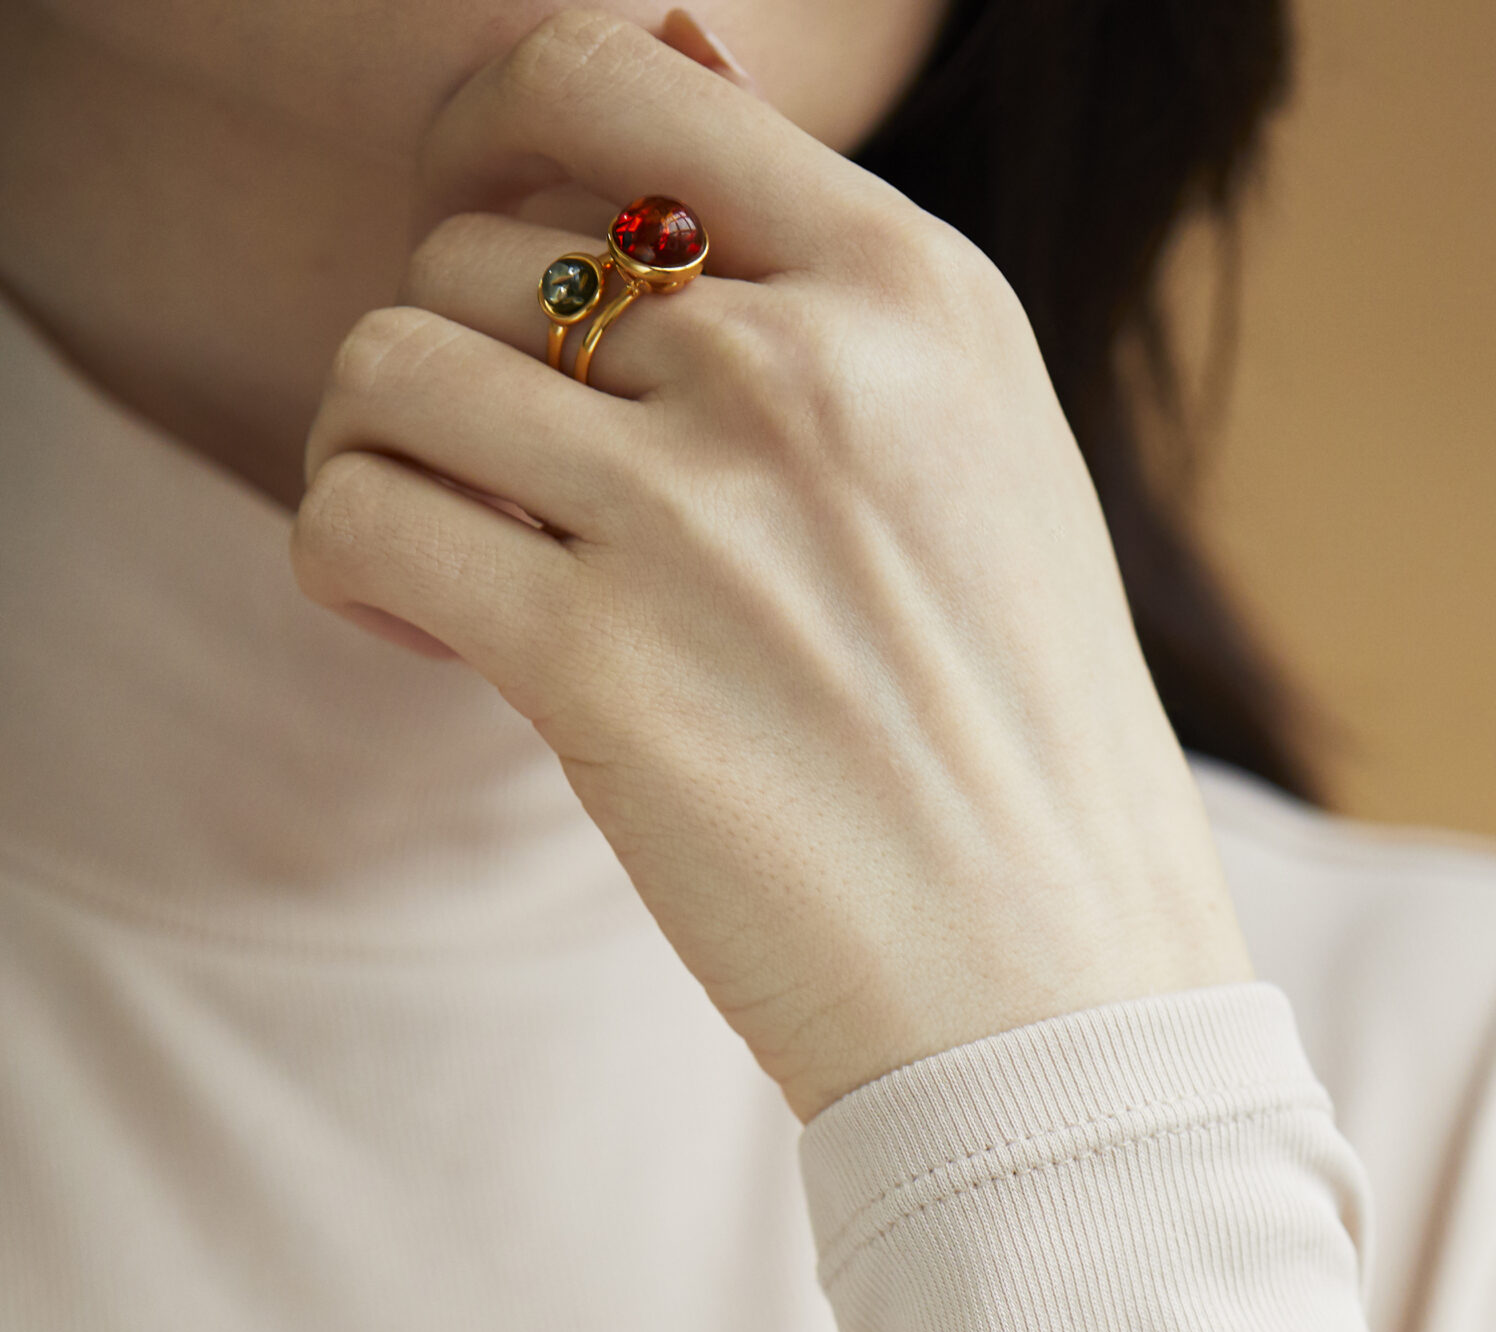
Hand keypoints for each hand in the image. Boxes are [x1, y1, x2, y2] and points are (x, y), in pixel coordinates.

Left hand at [294, 9, 1251, 1118]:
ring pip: (388, 363)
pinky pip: (356, 517)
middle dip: (466, 363)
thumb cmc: (1029, 762)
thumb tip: (673, 67)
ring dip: (387, 456)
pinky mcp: (597, 664)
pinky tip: (430, 633)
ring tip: (461, 561)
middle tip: (517, 494)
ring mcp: (700, 512)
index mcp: (920, 298)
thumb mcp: (991, 469)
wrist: (1063, 995)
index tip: (489, 244)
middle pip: (483, 248)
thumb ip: (840, 303)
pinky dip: (354, 562)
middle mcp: (806, 369)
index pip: (610, 85)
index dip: (493, 144)